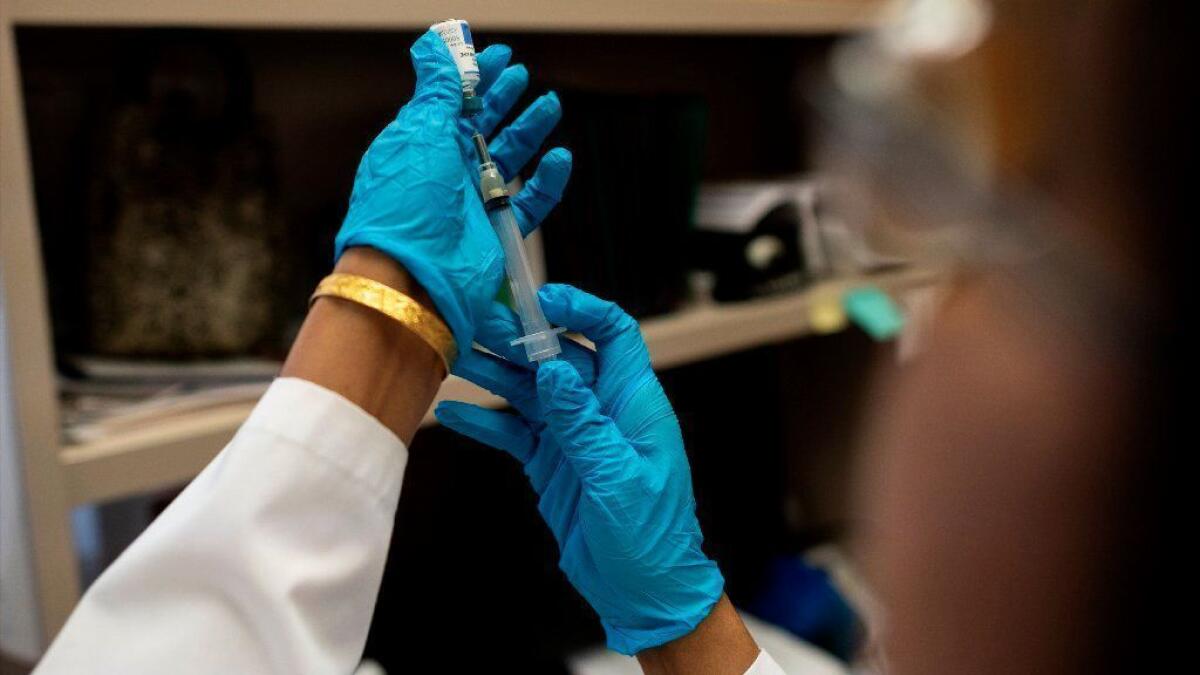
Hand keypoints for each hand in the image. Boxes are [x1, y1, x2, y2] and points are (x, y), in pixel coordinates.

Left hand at [335, 30, 571, 352]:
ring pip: (508, 160)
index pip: (452, 103)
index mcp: (421, 145)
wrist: (413, 276)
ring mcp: (472, 202)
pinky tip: (561, 158)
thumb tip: (436, 45)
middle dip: (504, 100)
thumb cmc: (406, 202)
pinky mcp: (497, 231)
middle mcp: (445, 172)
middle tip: (525, 79)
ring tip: (551, 105)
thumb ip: (438, 88)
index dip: (477, 78)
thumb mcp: (419, 131)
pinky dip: (548, 181)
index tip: (502, 57)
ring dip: (531, 131)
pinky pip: (529, 202)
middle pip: (482, 128)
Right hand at [435, 284, 724, 654]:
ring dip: (495, 373)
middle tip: (475, 322)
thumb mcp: (619, 478)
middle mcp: (602, 411)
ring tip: (454, 354)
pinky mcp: (552, 463)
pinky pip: (514, 431)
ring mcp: (574, 436)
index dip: (582, 309)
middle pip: (559, 358)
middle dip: (520, 338)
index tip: (542, 299)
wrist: (645, 591)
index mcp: (634, 404)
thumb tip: (554, 371)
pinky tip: (453, 412)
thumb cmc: (652, 537)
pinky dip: (486, 421)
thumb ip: (584, 424)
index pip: (614, 334)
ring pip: (530, 391)